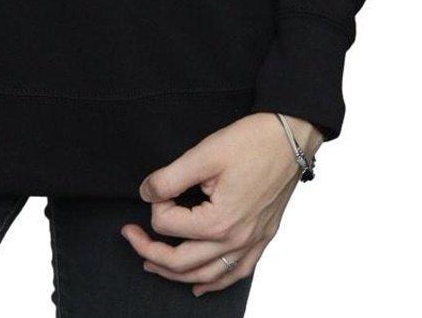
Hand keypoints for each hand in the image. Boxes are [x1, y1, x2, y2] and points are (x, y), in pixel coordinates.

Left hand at [120, 113, 319, 295]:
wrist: (291, 137)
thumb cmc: (252, 142)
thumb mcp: (204, 153)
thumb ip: (170, 177)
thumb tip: (147, 193)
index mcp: (219, 222)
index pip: (169, 225)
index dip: (155, 204)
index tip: (156, 186)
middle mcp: (235, 240)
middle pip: (182, 262)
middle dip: (150, 251)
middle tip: (130, 235)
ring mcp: (251, 243)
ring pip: (207, 275)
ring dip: (176, 274)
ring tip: (153, 264)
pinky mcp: (262, 238)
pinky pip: (236, 274)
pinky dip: (215, 283)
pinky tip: (200, 285)